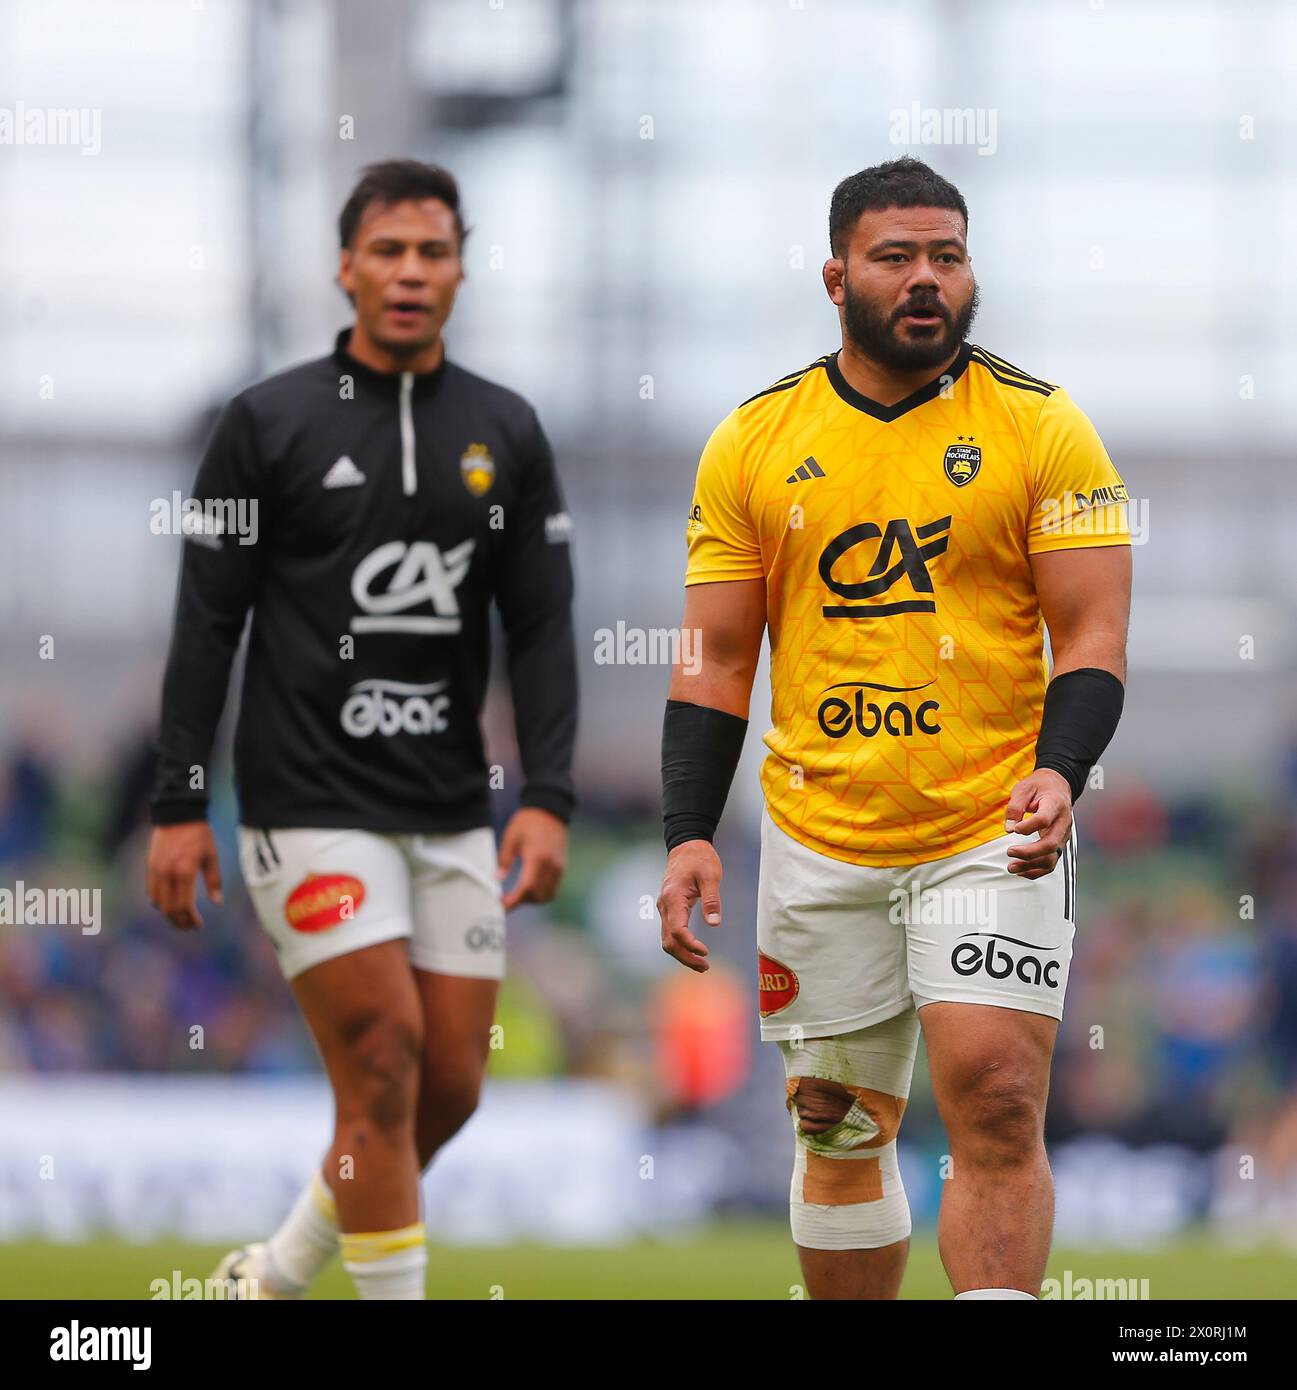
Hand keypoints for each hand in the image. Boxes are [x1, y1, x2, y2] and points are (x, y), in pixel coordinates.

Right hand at [147, 822, 222, 929]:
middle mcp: (167, 874)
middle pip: (168, 909)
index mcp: (185, 873)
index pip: (184, 906)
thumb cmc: (199, 835)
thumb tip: (217, 902)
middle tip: (189, 927)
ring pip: (157, 903)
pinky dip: (159, 902)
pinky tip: (169, 904)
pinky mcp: (150, 866)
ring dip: (168, 914)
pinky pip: (151, 891)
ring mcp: (156, 871)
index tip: (198, 925)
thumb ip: (214, 881)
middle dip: (179, 922)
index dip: (190, 920)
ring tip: (180, 918)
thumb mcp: (211, 856)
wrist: (178, 814)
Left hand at [497, 807, 566, 909]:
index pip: (526, 888)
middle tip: (507, 899)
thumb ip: (504, 859)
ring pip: (547, 895)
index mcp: (537, 857)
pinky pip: (553, 888)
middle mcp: (551, 865)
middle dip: (522, 902)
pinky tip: (529, 887)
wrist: (550, 809)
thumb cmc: (528, 821)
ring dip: (533, 900)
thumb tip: (497, 879)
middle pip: (537, 896)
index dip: (513, 901)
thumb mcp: (511, 837)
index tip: (501, 905)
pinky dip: (541, 893)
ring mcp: (559, 867)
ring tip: (518, 894)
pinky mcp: (562, 866)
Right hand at [657, 838, 722, 972]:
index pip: (677, 930)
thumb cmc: (700, 859)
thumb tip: (715, 923)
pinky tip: (694, 951)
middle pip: (668, 941)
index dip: (690, 945)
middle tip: (705, 967)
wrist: (686, 845)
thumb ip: (712, 900)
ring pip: (667, 939)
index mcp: (673, 897)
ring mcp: (664, 907)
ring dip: (682, 954)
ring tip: (702, 964)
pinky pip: (670, 932)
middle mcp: (664, 905)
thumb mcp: (711, 876)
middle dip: (685, 957)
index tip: (706, 952)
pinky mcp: (668, 908)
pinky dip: (680, 945)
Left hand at [1004, 769, 1071, 878]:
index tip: (1015, 829)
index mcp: (1055, 805)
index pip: (1044, 820)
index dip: (1028, 827)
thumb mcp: (1024, 788)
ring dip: (1031, 866)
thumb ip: (1015, 807)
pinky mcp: (1058, 844)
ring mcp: (1062, 835)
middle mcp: (1063, 823)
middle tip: (1010, 851)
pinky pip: (1051, 862)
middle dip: (1029, 852)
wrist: (1057, 786)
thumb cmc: (1041, 787)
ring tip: (1012, 867)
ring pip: (1052, 857)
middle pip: (1050, 844)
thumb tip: (1009, 828)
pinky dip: (1036, 870)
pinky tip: (1021, 871)